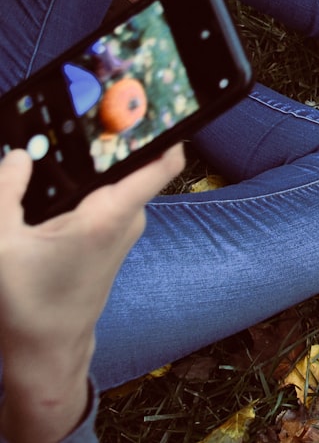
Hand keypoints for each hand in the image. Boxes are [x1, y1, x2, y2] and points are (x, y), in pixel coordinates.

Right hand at [0, 145, 183, 442]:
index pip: (161, 163)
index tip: (156, 104)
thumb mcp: (0, 245)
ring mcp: (122, 229)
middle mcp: (126, 219)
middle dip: (103, 144)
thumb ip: (4, 193)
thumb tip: (15, 155)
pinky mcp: (111, 238)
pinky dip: (83, 191)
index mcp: (109, 215)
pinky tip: (51, 189)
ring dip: (86, 171)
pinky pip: (105, 200)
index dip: (168, 131)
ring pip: (112, 183)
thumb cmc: (29, 304)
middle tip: (71, 120)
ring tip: (48, 157)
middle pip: (127, 164)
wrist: (48, 348)